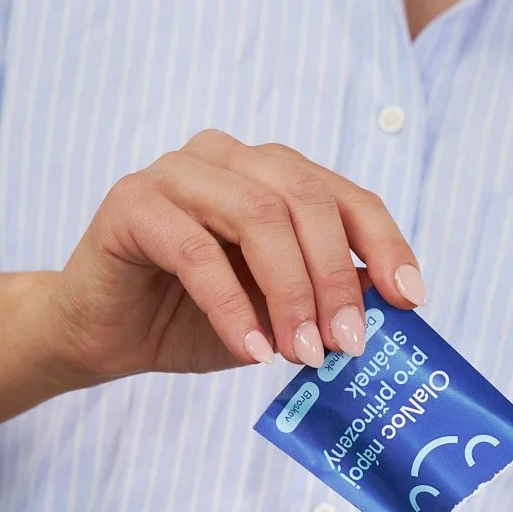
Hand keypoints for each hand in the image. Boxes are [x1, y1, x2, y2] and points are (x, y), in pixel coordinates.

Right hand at [50, 130, 426, 383]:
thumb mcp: (273, 312)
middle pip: (305, 200)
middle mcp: (226, 158)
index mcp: (267, 173)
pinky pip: (195, 250)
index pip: (342, 195)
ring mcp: (176, 172)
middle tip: (347, 344)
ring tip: (301, 353)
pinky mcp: (132, 203)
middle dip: (335, 277)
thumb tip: (384, 306)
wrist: (102, 334)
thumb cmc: (191, 319)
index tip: (410, 298)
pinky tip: (250, 350)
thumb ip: (320, 298)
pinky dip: (232, 306)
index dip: (385, 242)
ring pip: (257, 216)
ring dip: (290, 292)